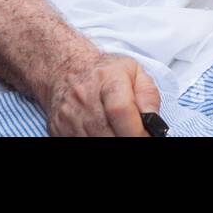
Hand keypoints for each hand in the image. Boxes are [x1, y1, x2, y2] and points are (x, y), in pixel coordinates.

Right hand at [45, 49, 161, 136]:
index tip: (146, 136)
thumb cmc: (105, 73)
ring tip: (121, 133)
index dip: (136, 130)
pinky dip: (96, 141)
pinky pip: (79, 142)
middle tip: (137, 137)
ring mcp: (69, 114)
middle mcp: (84, 96)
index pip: (120, 109)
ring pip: (94, 141)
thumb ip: (148, 96)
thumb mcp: (135, 72)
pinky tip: (106, 133)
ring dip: (111, 141)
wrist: (68, 70)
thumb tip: (153, 123)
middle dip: (126, 138)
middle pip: (107, 132)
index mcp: (107, 78)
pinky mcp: (59, 128)